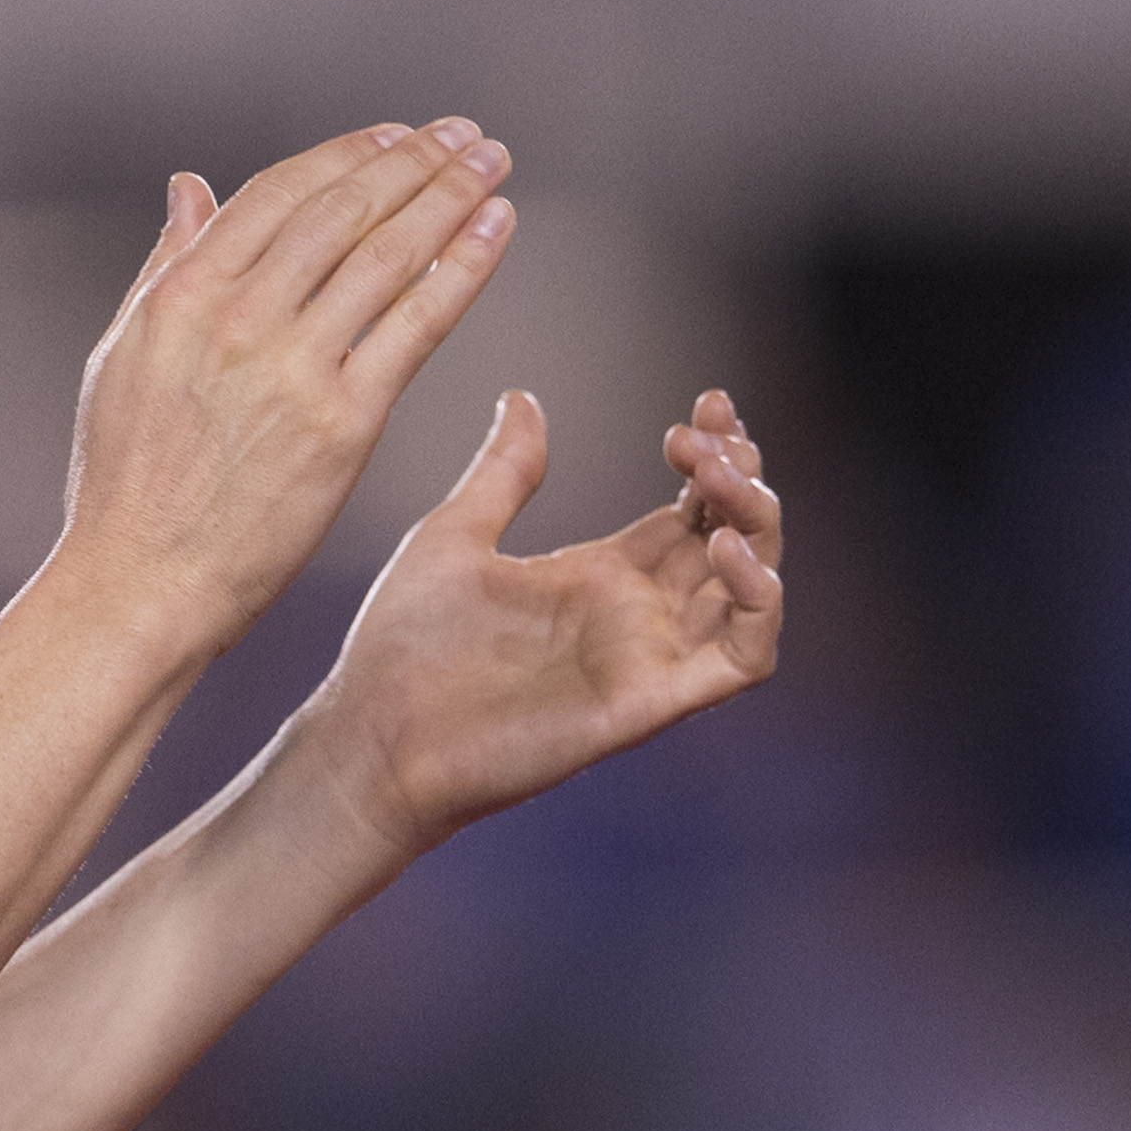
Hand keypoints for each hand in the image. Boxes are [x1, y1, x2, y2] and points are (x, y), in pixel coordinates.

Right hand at [52, 121, 518, 644]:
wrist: (142, 580)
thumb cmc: (127, 482)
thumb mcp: (123, 354)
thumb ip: (164, 265)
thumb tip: (189, 187)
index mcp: (181, 295)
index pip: (278, 196)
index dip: (345, 156)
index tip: (394, 135)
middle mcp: (237, 317)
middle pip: (341, 212)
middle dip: (412, 161)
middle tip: (464, 135)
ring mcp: (292, 367)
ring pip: (386, 254)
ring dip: (448, 196)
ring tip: (491, 164)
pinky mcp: (342, 422)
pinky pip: (416, 325)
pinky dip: (461, 267)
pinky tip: (494, 230)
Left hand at [300, 387, 784, 856]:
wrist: (373, 731)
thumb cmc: (405, 647)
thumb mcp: (456, 535)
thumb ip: (504, 473)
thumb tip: (522, 398)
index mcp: (598, 575)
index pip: (692, 508)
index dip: (715, 455)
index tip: (705, 402)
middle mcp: (635, 615)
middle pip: (733, 540)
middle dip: (740, 477)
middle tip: (707, 434)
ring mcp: (648, 658)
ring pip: (752, 592)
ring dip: (757, 526)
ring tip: (719, 475)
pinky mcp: (651, 701)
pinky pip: (743, 658)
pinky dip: (757, 601)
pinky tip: (725, 546)